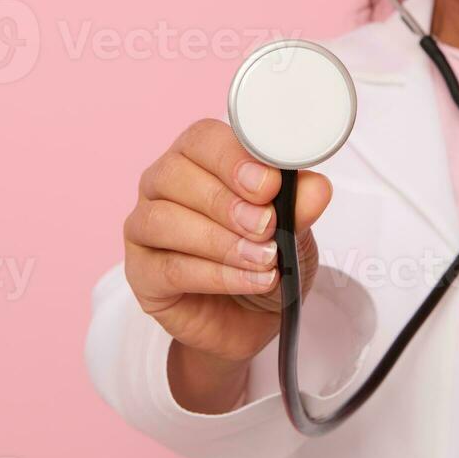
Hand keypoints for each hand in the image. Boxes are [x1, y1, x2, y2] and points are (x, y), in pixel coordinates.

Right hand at [123, 118, 330, 365]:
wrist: (255, 319)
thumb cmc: (266, 258)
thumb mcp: (295, 229)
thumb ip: (299, 205)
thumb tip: (316, 188)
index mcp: (198, 159)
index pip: (201, 138)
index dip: (232, 158)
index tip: (269, 184)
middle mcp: (163, 186)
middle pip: (174, 174)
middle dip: (226, 202)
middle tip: (268, 226)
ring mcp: (144, 229)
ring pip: (164, 220)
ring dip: (220, 241)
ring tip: (265, 258)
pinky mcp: (142, 274)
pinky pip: (169, 268)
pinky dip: (217, 275)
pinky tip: (253, 280)